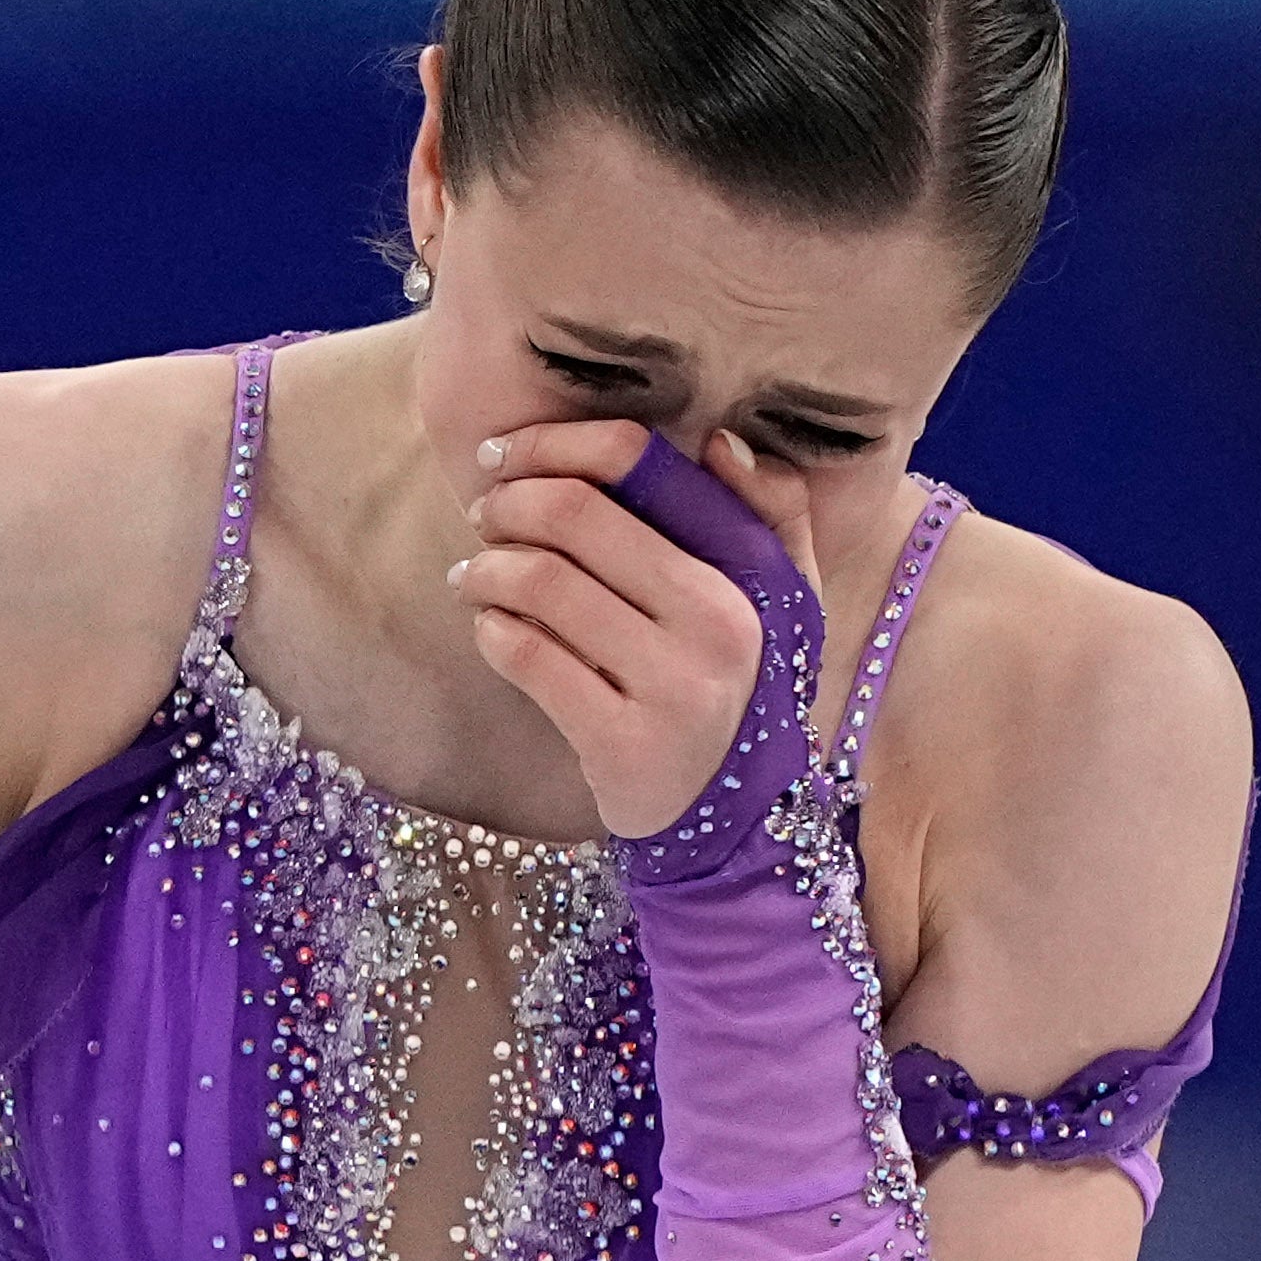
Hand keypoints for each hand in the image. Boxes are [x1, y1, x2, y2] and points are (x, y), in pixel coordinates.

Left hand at [450, 422, 824, 839]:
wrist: (739, 819)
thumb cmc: (745, 686)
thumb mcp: (786, 597)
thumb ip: (772, 512)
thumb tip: (718, 441)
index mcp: (748, 567)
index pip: (635, 461)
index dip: (553, 442)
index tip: (506, 455)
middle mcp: (717, 620)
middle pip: (573, 514)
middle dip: (506, 503)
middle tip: (483, 518)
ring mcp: (672, 687)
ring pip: (541, 582)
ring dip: (486, 569)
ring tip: (474, 577)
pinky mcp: (623, 744)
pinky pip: (530, 659)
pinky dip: (492, 632)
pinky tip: (491, 631)